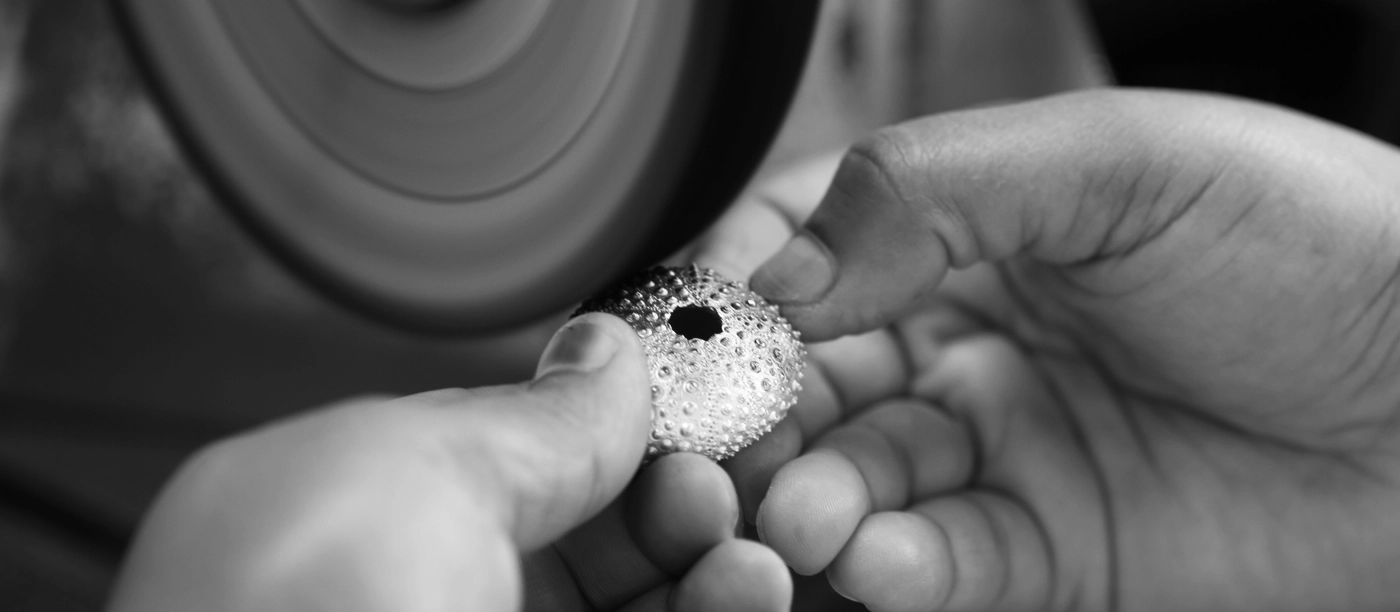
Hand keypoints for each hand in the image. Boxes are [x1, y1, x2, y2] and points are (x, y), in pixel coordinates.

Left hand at [106, 313, 790, 611]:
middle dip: (678, 495)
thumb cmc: (306, 610)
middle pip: (598, 535)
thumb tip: (606, 352)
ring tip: (747, 547)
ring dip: (716, 565)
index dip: (616, 423)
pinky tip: (750, 587)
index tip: (691, 398)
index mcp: (373, 516)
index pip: (523, 451)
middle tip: (718, 479)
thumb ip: (531, 413)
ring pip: (643, 605)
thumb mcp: (416, 467)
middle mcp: (437, 592)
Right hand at [700, 89, 1399, 610]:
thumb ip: (933, 188)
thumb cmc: (1310, 240)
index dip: (739, 283)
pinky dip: (890, 567)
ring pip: (854, 484)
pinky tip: (872, 554)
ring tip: (798, 513)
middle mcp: (966, 342)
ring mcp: (1003, 453)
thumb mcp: (1117, 162)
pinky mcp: (1049, 557)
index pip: (803, 250)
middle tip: (716, 446)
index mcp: (968, 232)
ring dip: (809, 501)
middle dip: (753, 414)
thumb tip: (783, 270)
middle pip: (806, 382)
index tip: (698, 319)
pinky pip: (937, 567)